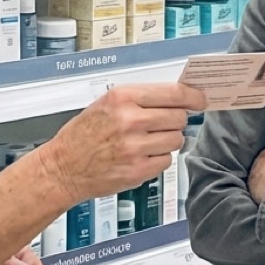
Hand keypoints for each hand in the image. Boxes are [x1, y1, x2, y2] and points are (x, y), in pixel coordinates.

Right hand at [39, 83, 206, 204]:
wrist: (63, 167)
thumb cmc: (83, 135)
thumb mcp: (106, 104)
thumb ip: (140, 99)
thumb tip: (176, 96)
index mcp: (122, 97)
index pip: (173, 93)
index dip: (193, 96)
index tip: (200, 99)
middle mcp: (130, 120)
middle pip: (178, 117)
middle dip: (176, 120)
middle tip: (162, 123)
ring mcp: (135, 147)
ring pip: (176, 139)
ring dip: (168, 140)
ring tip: (147, 141)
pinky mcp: (137, 170)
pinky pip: (166, 160)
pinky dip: (159, 158)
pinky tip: (141, 155)